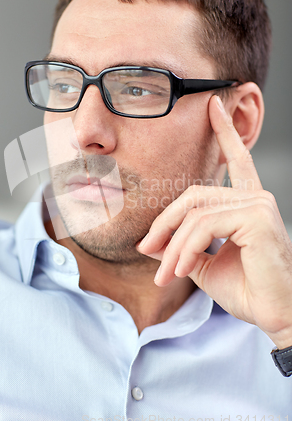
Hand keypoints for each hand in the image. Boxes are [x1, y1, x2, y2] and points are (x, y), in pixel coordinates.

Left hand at [137, 95, 291, 348]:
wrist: (273, 314)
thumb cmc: (245, 289)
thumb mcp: (204, 264)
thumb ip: (181, 247)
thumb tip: (149, 242)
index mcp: (246, 202)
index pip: (236, 160)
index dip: (224, 132)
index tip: (213, 105)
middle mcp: (254, 197)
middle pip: (193, 196)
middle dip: (164, 224)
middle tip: (147, 251)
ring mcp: (257, 203)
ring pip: (195, 214)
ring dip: (173, 246)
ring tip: (165, 273)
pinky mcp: (256, 216)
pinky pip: (204, 225)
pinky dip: (186, 248)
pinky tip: (182, 269)